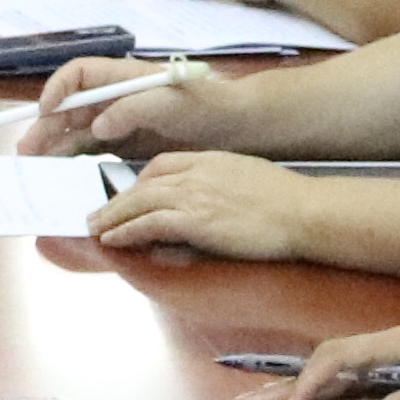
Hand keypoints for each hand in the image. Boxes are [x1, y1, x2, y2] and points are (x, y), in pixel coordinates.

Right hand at [35, 62, 219, 158]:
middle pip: (70, 108)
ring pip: (76, 131)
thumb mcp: (169, 101)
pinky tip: (60, 171)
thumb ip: (130, 110)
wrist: (236, 126)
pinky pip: (92, 150)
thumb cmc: (205, 104)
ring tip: (33, 163)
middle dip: (45, 126)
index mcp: (122, 78)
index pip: (78, 75)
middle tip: (26, 151)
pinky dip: (73, 159)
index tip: (45, 112)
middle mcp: (114, 98)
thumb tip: (98, 128)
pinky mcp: (126, 144)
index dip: (58, 90)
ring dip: (53, 145)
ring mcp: (119, 122)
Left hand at [89, 153, 321, 262]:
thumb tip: (206, 206)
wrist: (305, 212)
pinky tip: (113, 239)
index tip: (129, 195)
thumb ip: (220, 186)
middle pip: (144, 183)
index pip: (162, 165)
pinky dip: (127, 231)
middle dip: (117, 200)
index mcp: (210, 160)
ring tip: (95, 228)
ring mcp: (195, 195)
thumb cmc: (287, 200)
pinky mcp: (196, 220)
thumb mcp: (247, 178)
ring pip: (140, 202)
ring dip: (113, 216)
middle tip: (97, 213)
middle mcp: (197, 173)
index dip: (139, 182)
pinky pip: (150, 223)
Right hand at [224, 317, 399, 399]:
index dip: (310, 385)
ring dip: (292, 392)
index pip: (337, 359)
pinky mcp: (395, 371)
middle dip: (277, 389)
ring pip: (328, 374)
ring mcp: (387, 360)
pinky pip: (347, 382)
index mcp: (397, 345)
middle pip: (320, 365)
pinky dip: (319, 395)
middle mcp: (385, 348)